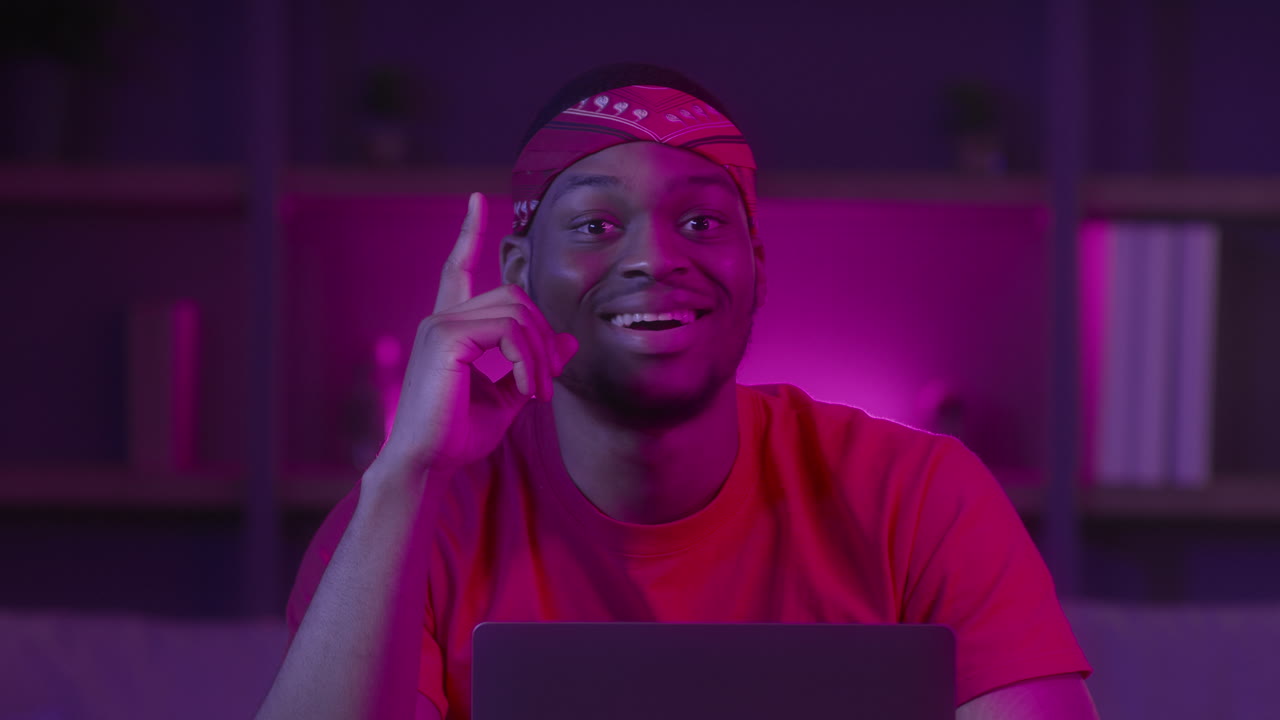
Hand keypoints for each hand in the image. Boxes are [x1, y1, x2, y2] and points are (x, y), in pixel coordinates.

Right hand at [373, 192, 577, 478]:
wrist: (426, 465)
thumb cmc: (458, 437)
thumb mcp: (506, 398)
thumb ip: (533, 364)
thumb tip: (568, 341)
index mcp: (449, 328)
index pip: (458, 269)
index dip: (468, 235)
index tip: (476, 200)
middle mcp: (441, 320)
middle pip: (513, 296)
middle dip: (543, 335)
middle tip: (546, 384)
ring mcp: (440, 326)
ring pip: (516, 312)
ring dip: (540, 353)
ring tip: (538, 392)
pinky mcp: (446, 339)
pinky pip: (508, 331)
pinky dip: (527, 360)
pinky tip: (525, 389)